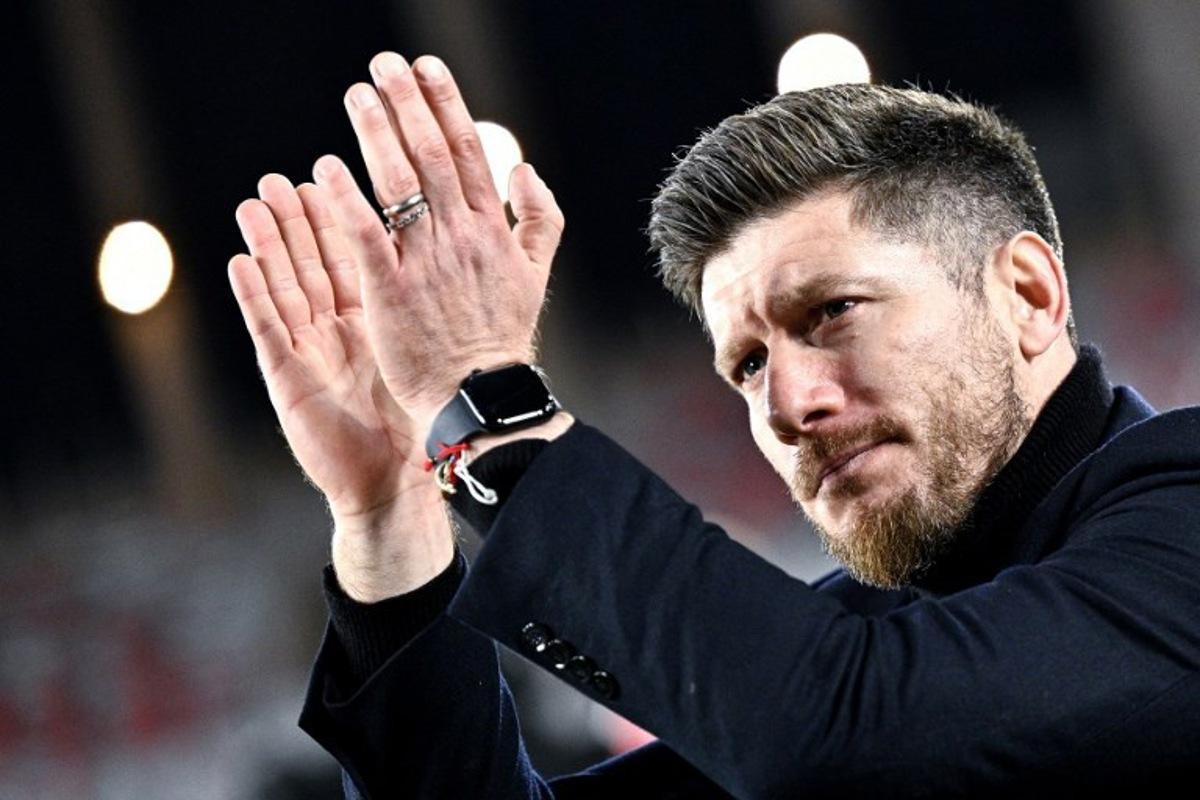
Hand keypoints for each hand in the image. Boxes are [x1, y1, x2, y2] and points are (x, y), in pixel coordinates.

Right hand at [230, 175, 452, 599]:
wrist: (394, 481)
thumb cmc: (415, 417)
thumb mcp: (428, 349)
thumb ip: (435, 304)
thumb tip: (461, 262)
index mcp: (369, 317)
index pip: (353, 256)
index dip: (340, 216)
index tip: (330, 172)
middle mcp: (334, 330)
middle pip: (312, 263)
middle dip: (296, 220)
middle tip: (280, 176)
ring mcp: (308, 352)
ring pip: (284, 287)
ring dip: (267, 244)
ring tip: (252, 202)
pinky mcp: (288, 380)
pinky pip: (269, 330)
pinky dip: (253, 296)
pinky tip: (239, 263)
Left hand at [312, 52, 564, 431]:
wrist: (483, 396)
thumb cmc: (502, 339)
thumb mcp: (536, 275)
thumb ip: (540, 221)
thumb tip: (527, 171)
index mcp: (492, 230)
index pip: (468, 152)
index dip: (446, 105)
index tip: (427, 68)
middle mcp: (461, 237)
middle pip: (431, 156)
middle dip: (408, 104)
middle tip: (384, 64)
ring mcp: (426, 263)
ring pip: (400, 186)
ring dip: (377, 135)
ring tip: (358, 96)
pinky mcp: (392, 292)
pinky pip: (366, 236)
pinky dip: (347, 200)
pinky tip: (326, 168)